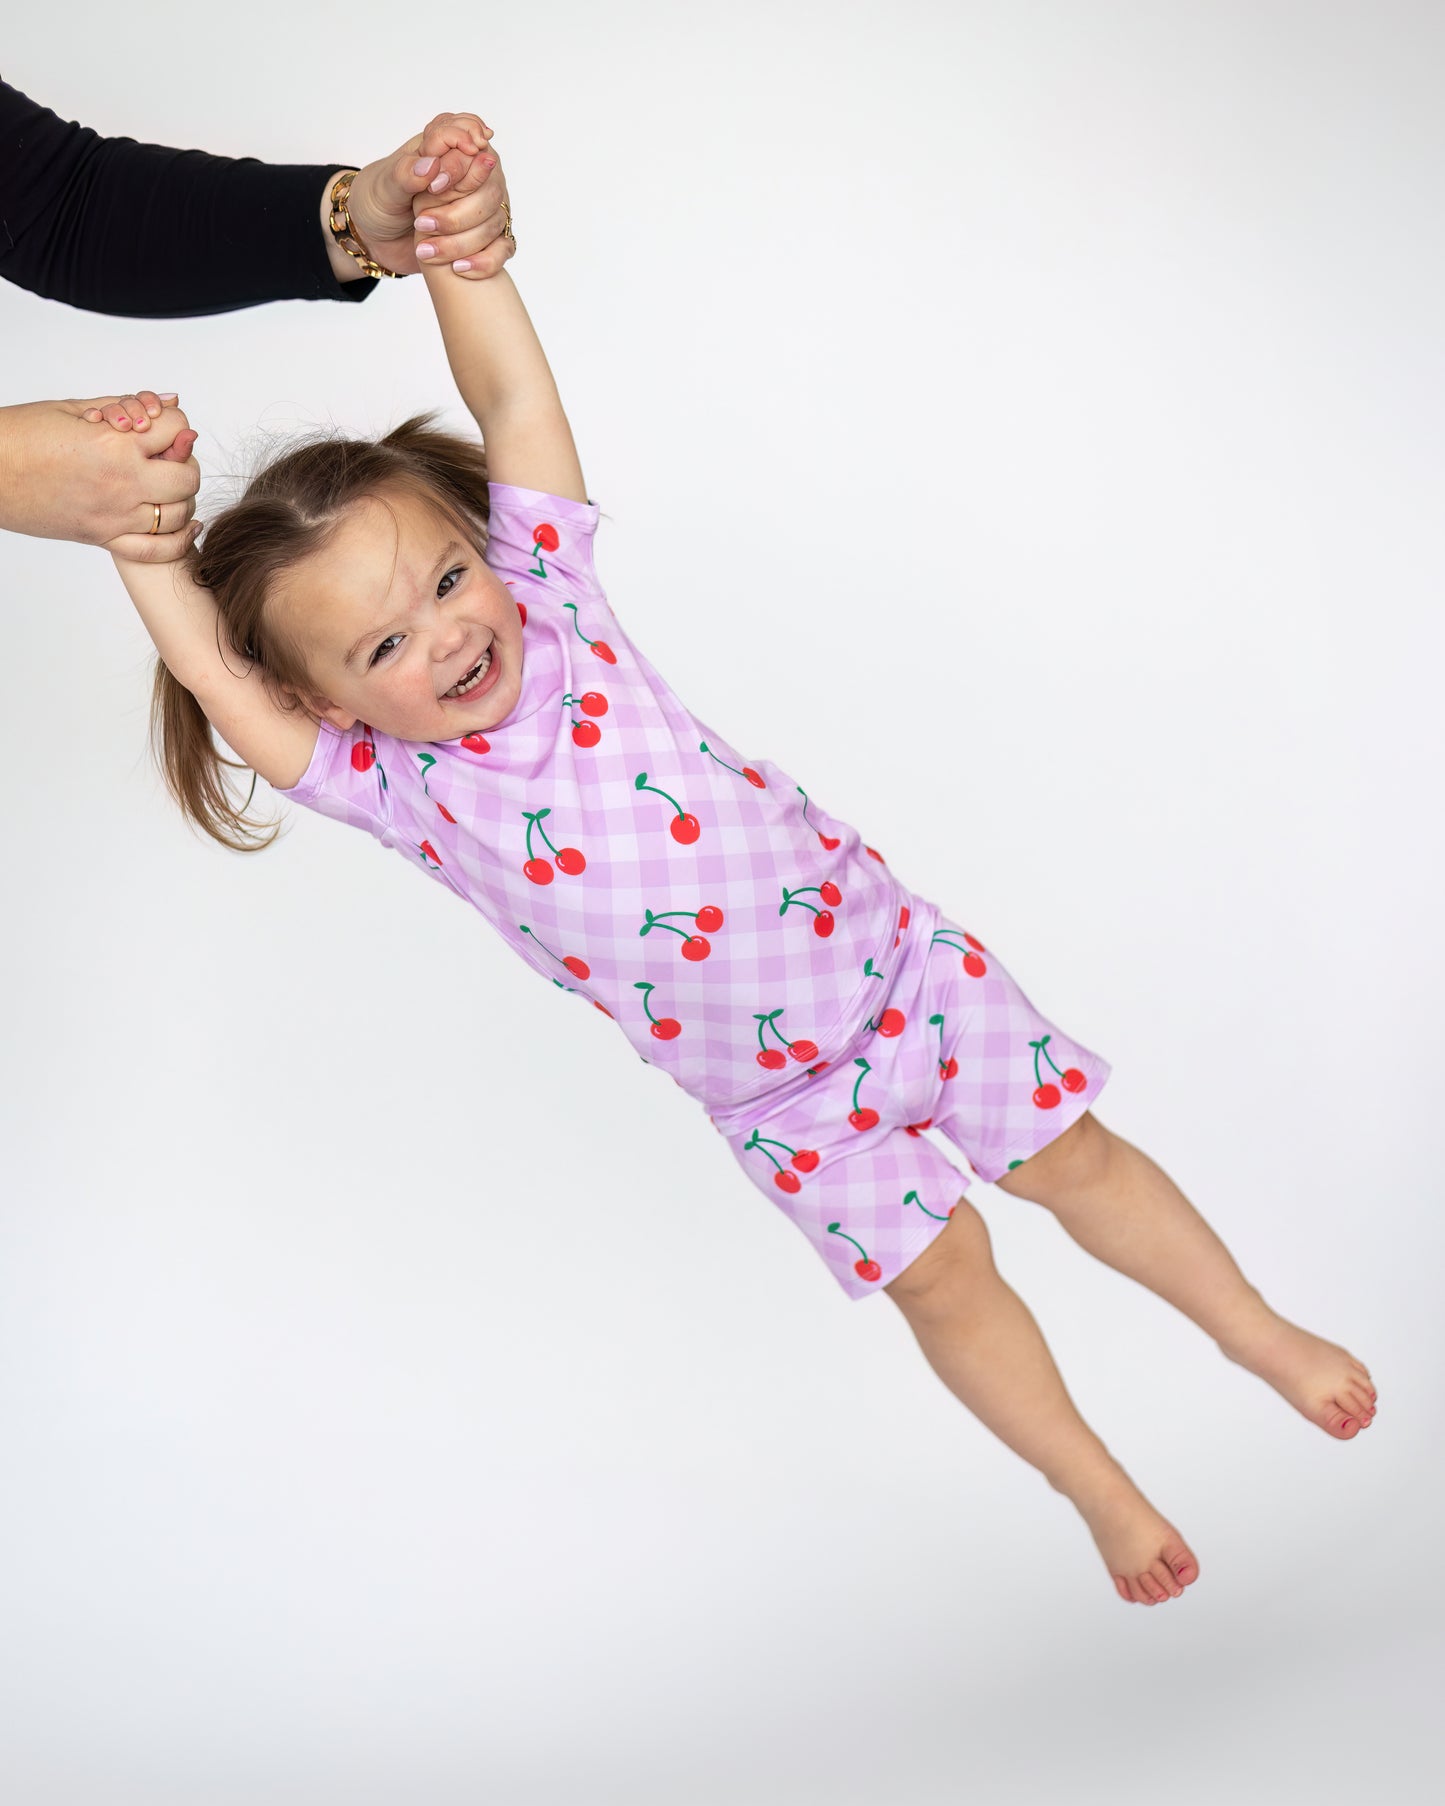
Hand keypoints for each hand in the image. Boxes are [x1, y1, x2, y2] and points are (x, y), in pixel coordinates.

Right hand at [0, 392, 200, 560]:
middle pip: (188, 477)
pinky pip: (156, 550)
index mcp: (114, 444)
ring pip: (178, 514)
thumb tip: (171, 399)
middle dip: (185, 462)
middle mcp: (121, 483)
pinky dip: (179, 540)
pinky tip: (185, 525)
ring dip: (182, 498)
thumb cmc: (21, 435)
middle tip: (169, 457)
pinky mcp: (102, 537)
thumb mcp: (73, 410)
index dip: (175, 422)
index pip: (178, 428)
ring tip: (168, 486)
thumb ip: (127, 407)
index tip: (164, 425)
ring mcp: (114, 516)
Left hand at [345, 111, 513, 279]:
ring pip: (494, 219)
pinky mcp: (484, 236)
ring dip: (462, 240)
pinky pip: (502, 248)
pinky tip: (459, 268)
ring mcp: (481, 205)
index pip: (472, 138)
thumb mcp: (383, 186)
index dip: (458, 164)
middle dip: (458, 211)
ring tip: (425, 248)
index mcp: (446, 144)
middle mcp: (471, 171)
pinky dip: (485, 261)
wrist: (375, 238)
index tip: (434, 186)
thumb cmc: (378, 201)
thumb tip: (431, 166)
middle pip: (490, 186)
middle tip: (422, 222)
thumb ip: (406, 173)